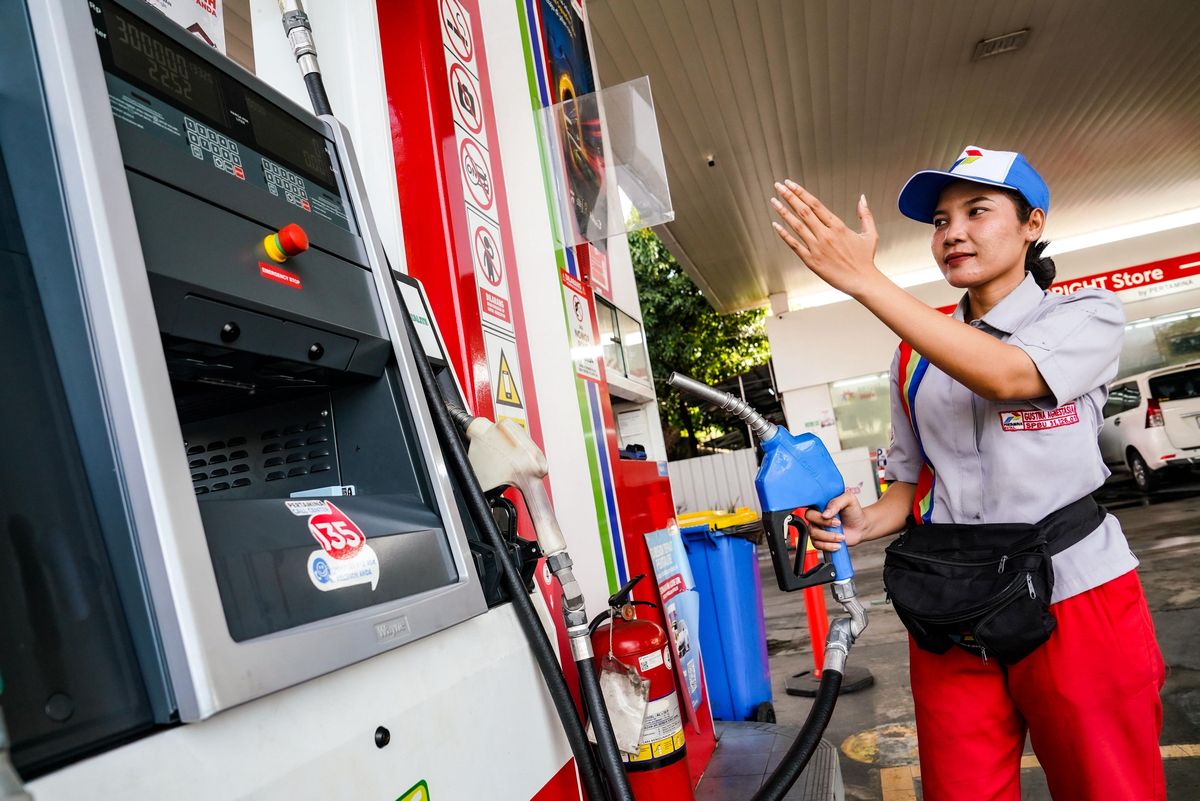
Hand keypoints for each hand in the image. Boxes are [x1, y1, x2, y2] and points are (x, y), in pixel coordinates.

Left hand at [770, 181, 880, 297]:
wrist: (862, 281)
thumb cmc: (865, 259)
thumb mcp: (870, 234)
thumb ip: (865, 214)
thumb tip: (862, 197)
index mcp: (838, 226)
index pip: (815, 204)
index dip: (801, 193)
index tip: (791, 184)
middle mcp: (826, 234)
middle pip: (804, 211)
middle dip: (789, 197)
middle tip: (779, 186)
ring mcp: (817, 247)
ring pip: (797, 226)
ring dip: (783, 212)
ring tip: (773, 201)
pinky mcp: (811, 261)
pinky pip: (794, 245)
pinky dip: (784, 234)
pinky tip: (775, 225)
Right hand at [802, 491, 869, 552]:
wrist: (861, 526)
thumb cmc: (853, 512)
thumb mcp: (848, 500)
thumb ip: (836, 503)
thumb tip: (825, 514)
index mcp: (819, 507)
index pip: (810, 513)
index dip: (819, 518)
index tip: (834, 518)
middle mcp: (816, 519)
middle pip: (811, 526)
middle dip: (826, 528)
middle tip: (839, 525)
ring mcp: (818, 530)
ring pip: (814, 537)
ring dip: (829, 538)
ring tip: (842, 537)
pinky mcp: (822, 540)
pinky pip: (818, 545)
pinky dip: (828, 546)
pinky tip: (838, 544)